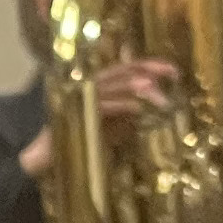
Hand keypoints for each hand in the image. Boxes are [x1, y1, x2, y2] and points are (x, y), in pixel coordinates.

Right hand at [18, 61, 174, 180]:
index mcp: (97, 85)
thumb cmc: (84, 142)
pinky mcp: (75, 112)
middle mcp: (87, 85)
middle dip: (148, 68)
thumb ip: (131, 112)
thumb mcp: (115, 125)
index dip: (149, 64)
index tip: (172, 70)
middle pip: (121, 69)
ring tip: (156, 88)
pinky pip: (102, 106)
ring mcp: (79, 97)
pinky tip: (137, 108)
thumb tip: (156, 102)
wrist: (50, 158)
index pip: (125, 67)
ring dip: (136, 86)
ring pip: (112, 84)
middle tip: (172, 72)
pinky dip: (121, 105)